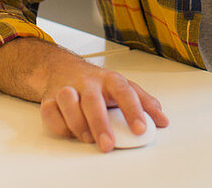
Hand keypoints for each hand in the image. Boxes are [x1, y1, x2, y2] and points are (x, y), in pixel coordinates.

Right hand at [0, 38, 167, 152]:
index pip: (125, 92)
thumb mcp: (124, 87)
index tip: (141, 128)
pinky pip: (50, 111)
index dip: (134, 111)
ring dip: (78, 124)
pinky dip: (59, 125)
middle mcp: (88, 83)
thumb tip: (161, 120)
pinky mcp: (50, 98)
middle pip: (93, 101)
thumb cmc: (97, 82)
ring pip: (68, 102)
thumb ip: (144, 103)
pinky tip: (69, 132)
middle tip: (108, 144)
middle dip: (100, 125)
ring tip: (88, 139)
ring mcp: (68, 89)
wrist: (63, 68)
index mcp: (110, 79)